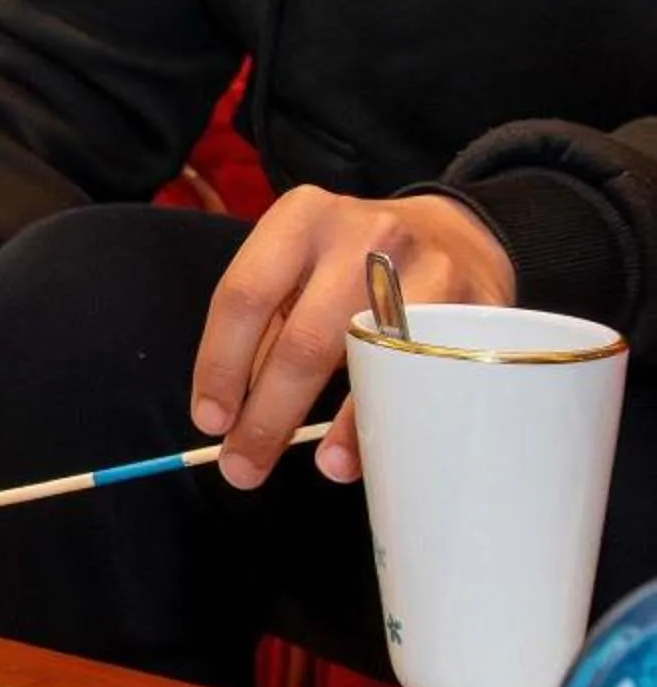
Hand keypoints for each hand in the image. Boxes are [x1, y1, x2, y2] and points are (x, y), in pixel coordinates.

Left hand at [192, 187, 516, 489]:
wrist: (456, 234)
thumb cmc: (354, 263)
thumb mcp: (301, 269)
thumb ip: (265, 328)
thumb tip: (226, 413)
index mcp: (300, 218)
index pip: (244, 297)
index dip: (220, 365)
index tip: (210, 421)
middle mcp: (361, 234)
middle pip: (303, 340)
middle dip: (266, 416)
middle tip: (243, 467)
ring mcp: (425, 266)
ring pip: (370, 361)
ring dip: (334, 427)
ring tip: (315, 467)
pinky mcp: (475, 303)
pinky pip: (424, 375)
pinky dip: (390, 419)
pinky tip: (369, 450)